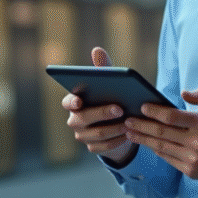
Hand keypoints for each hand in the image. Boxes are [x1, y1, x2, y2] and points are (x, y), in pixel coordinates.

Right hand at [61, 47, 136, 164]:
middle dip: (103, 113)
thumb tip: (97, 49)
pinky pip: (105, 146)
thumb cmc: (109, 98)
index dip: (72, 102)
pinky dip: (118, 140)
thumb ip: (102, 68)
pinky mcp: (93, 148)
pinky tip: (129, 134)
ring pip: (98, 133)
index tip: (79, 101)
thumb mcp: (107, 83)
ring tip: (129, 122)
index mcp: (74, 103)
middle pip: (85, 118)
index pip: (68, 102)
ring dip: (115, 128)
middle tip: (120, 109)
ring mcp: (82, 136)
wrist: (116, 125)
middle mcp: (74, 120)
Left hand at [124, 86, 197, 182]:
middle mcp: (197, 142)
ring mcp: (194, 159)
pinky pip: (169, 159)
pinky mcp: (192, 171)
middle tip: (127, 121)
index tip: (142, 107)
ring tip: (130, 133)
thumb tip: (182, 93)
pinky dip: (157, 151)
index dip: (153, 111)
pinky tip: (148, 144)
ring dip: (144, 139)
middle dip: (141, 126)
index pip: (171, 116)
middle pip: (161, 133)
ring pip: (161, 148)